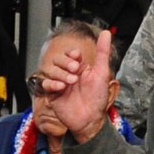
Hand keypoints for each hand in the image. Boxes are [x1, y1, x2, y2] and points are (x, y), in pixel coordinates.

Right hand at [34, 28, 115, 143]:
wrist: (90, 120)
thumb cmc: (97, 98)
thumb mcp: (102, 73)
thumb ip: (103, 53)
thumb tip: (106, 33)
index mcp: (80, 68)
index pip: (70, 53)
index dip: (71, 53)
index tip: (77, 57)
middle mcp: (68, 74)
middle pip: (58, 60)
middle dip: (65, 62)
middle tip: (75, 70)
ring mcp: (60, 83)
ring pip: (51, 70)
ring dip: (60, 73)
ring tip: (71, 81)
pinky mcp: (53, 94)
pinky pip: (46, 84)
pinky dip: (52, 83)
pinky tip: (61, 87)